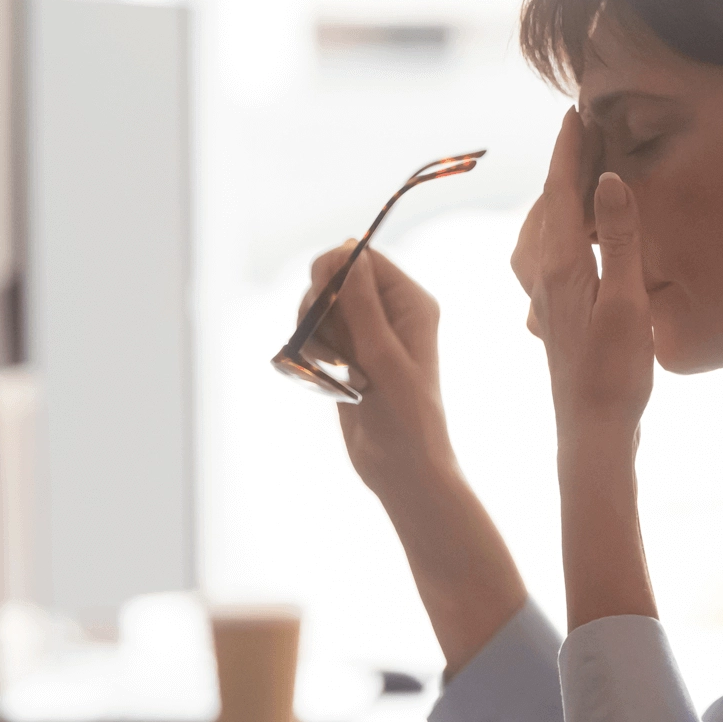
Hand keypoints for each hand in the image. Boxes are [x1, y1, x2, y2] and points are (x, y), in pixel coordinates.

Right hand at [297, 242, 451, 502]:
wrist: (403, 469)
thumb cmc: (406, 417)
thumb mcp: (383, 357)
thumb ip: (363, 305)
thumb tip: (350, 252)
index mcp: (411, 303)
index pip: (364, 258)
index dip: (334, 269)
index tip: (321, 299)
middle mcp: (391, 313)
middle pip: (334, 279)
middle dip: (319, 307)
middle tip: (328, 346)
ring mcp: (367, 334)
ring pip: (320, 309)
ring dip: (313, 335)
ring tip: (332, 370)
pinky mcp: (348, 357)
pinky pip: (315, 336)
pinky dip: (311, 353)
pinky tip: (326, 380)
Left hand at [511, 107, 653, 445]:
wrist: (591, 432)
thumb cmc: (614, 375)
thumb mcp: (626, 304)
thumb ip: (620, 241)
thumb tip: (610, 180)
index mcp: (560, 265)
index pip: (561, 191)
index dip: (569, 150)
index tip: (575, 112)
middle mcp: (543, 276)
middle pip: (547, 206)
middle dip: (564, 166)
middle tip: (587, 133)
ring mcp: (545, 297)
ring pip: (541, 231)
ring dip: (558, 198)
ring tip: (581, 176)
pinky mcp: (552, 315)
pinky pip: (545, 255)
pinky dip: (558, 231)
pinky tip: (573, 240)